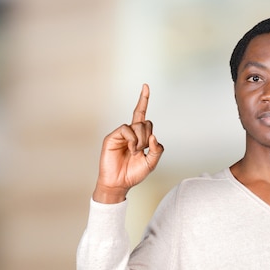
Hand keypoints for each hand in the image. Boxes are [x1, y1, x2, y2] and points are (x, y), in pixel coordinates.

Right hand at [92, 84, 163, 203]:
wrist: (119, 183)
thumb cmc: (133, 173)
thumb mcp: (151, 163)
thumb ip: (157, 150)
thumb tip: (154, 137)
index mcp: (139, 136)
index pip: (142, 114)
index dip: (143, 100)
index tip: (146, 86)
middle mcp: (130, 132)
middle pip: (146, 122)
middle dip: (148, 136)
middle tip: (142, 150)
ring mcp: (121, 134)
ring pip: (137, 126)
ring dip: (141, 140)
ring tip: (135, 152)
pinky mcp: (112, 137)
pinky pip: (126, 130)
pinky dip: (132, 140)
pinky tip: (130, 149)